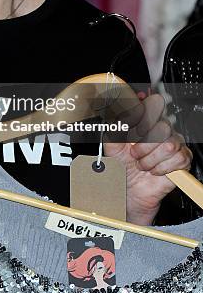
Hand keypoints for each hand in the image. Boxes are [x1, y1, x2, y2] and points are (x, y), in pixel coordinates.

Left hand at [104, 93, 191, 224]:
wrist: (129, 189)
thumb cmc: (121, 165)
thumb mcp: (111, 144)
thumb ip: (113, 126)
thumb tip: (115, 112)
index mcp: (145, 121)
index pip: (153, 103)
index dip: (143, 115)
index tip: (132, 130)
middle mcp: (161, 129)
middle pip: (162, 126)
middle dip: (143, 145)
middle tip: (134, 154)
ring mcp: (174, 143)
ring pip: (169, 144)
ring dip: (150, 159)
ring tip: (143, 164)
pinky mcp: (182, 160)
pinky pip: (177, 158)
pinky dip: (161, 168)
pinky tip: (154, 170)